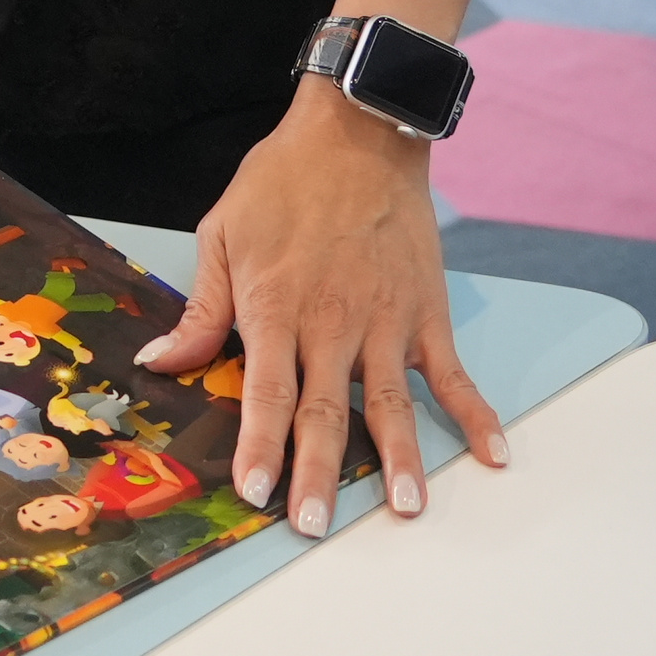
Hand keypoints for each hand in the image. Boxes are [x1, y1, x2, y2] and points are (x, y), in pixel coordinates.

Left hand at [139, 78, 508, 533]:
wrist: (357, 129)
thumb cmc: (282, 180)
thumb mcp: (221, 233)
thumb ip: (201, 309)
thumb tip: (163, 362)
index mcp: (276, 306)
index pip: (267, 392)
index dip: (261, 446)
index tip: (256, 493)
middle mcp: (332, 322)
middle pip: (325, 411)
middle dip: (318, 473)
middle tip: (314, 526)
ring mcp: (385, 319)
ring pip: (390, 403)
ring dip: (398, 460)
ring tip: (406, 509)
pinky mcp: (426, 310)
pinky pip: (452, 372)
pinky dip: (476, 413)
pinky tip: (493, 453)